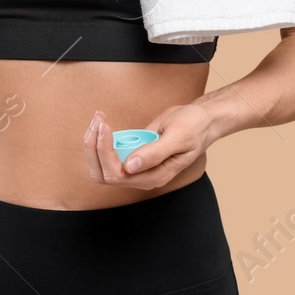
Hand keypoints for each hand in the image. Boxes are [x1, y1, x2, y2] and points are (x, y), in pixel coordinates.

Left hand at [82, 103, 215, 190]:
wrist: (201, 121)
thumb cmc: (193, 128)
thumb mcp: (177, 137)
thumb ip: (155, 153)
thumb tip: (130, 167)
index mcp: (154, 176)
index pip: (117, 175)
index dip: (105, 153)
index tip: (105, 127)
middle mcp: (142, 176)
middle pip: (103, 174)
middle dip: (94, 148)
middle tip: (98, 120)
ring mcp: (136, 167)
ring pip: (101, 166)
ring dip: (93, 143)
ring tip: (98, 118)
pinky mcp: (132, 155)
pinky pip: (107, 155)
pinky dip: (99, 139)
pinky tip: (102, 122)